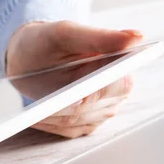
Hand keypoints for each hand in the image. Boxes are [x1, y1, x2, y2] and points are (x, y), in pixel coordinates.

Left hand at [6, 21, 142, 137]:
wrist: (28, 56)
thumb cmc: (46, 41)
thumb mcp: (67, 33)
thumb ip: (98, 37)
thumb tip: (136, 37)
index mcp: (121, 66)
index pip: (117, 85)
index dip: (95, 91)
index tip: (76, 96)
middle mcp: (116, 91)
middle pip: (91, 107)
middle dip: (65, 104)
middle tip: (43, 104)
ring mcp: (101, 110)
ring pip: (76, 120)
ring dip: (52, 114)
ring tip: (33, 106)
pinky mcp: (85, 123)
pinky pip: (66, 130)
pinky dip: (48, 123)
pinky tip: (33, 115)